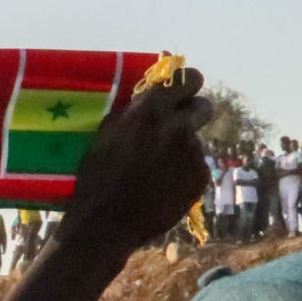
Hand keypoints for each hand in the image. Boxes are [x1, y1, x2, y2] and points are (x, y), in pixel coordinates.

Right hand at [60, 68, 211, 255]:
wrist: (106, 223)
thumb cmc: (97, 177)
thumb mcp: (106, 134)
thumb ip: (133, 111)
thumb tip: (151, 94)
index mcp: (151, 111)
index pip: (190, 78)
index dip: (186, 85)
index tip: (179, 93)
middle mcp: (178, 126)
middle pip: (204, 106)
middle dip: (191, 114)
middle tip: (174, 128)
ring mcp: (193, 153)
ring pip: (195, 141)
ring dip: (180, 149)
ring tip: (156, 170)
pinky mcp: (200, 176)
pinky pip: (195, 166)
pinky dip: (182, 173)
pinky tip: (162, 187)